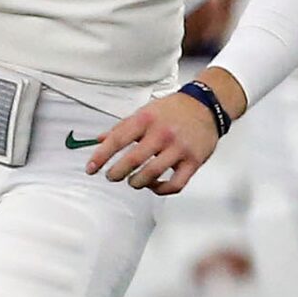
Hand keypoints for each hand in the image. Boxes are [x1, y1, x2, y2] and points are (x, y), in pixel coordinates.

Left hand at [83, 93, 218, 193]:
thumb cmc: (173, 110)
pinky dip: (160, 190)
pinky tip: (153, 185)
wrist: (206, 106)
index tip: (91, 168)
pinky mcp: (193, 162)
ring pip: (151, 174)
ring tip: (132, 181)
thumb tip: (99, 140)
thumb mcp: (144, 111)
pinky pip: (175, 184)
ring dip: (136, 182)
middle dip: (116, 173)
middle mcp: (162, 133)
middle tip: (112, 176)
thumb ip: (121, 128)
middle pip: (132, 160)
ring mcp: (179, 148)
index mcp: (146, 119)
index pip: (117, 140)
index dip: (100, 157)